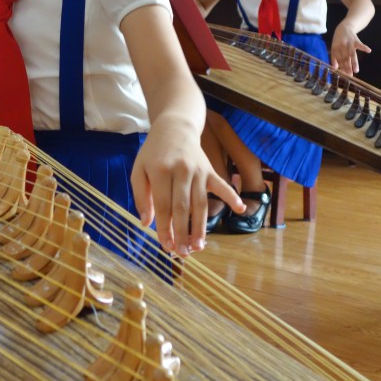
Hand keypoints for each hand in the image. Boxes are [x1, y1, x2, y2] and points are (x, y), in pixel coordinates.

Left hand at [130, 116, 244, 256]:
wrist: (175, 127)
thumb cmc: (153, 153)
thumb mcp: (139, 170)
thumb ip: (142, 196)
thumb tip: (147, 223)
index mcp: (160, 171)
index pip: (163, 205)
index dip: (165, 228)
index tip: (166, 247)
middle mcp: (181, 171)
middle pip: (183, 207)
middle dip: (183, 233)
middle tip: (183, 253)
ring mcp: (198, 170)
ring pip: (201, 203)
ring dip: (201, 226)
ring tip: (199, 247)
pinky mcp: (209, 169)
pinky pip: (222, 185)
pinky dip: (233, 196)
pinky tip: (241, 209)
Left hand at [330, 22, 370, 75]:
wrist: (344, 27)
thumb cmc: (339, 41)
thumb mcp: (334, 48)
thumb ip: (334, 58)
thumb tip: (335, 68)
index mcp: (335, 49)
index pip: (338, 60)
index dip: (341, 67)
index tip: (344, 75)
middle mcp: (341, 47)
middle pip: (345, 59)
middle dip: (347, 67)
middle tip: (350, 76)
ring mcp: (349, 43)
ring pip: (352, 54)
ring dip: (354, 62)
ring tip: (356, 70)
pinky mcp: (355, 40)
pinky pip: (360, 44)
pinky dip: (364, 47)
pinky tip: (368, 51)